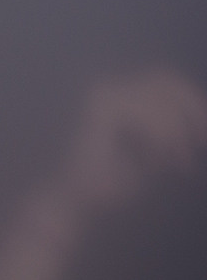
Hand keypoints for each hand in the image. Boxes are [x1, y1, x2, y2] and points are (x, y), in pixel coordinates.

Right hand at [44, 69, 206, 218]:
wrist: (84, 198)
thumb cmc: (120, 178)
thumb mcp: (158, 150)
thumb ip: (172, 129)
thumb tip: (201, 117)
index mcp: (121, 94)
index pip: (166, 80)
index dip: (193, 99)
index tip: (205, 132)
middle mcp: (109, 89)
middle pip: (165, 81)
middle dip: (191, 110)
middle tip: (203, 142)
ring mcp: (104, 97)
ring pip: (159, 100)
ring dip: (178, 132)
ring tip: (181, 162)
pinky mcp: (103, 112)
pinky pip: (147, 116)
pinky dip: (164, 139)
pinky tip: (165, 160)